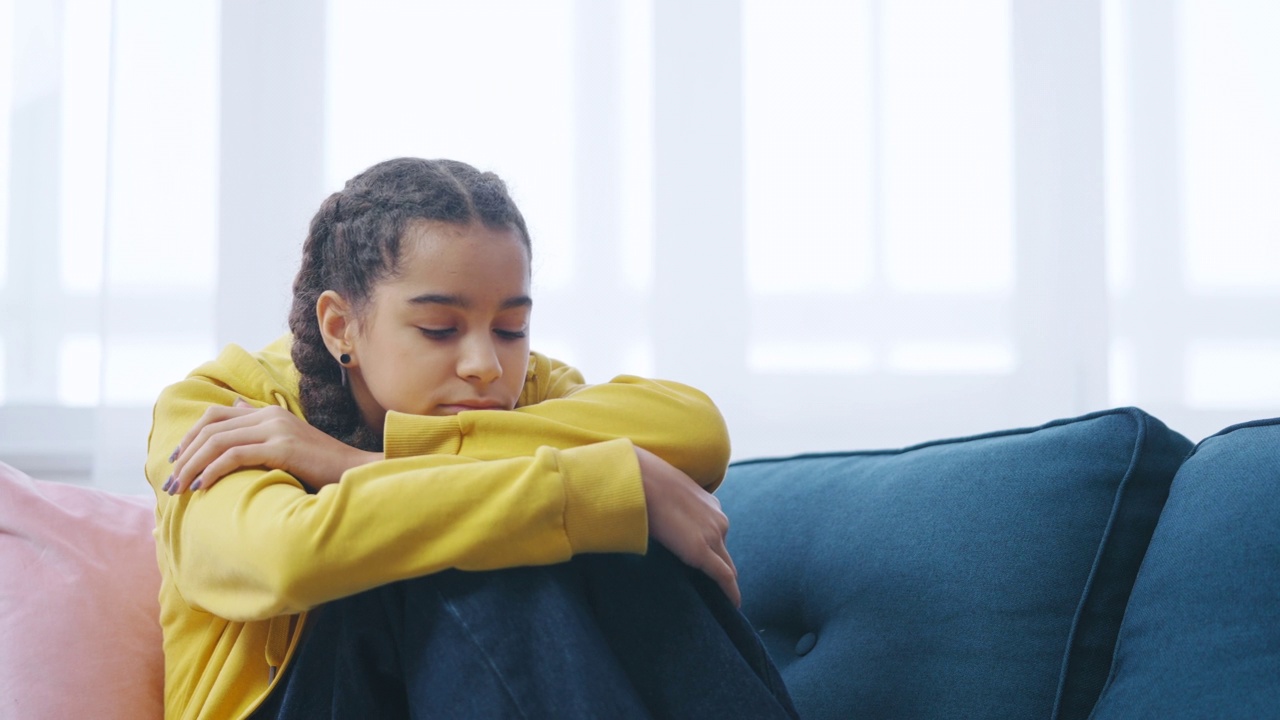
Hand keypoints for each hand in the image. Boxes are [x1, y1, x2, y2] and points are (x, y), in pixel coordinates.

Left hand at [165, 398, 379, 493]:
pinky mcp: (281, 447)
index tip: (176, 460)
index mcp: (270, 413)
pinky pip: (234, 455)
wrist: (356, 472)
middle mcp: (270, 416)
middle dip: (185, 455)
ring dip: (192, 465)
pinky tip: (202, 486)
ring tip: (179, 488)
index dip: (190, 436)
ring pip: (217, 442)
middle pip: (211, 428)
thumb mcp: (289, 443)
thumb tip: (235, 407)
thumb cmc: (323, 466)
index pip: (216, 415)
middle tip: (170, 481)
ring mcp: (276, 430)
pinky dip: (213, 470)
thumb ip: (261, 428)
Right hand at [634, 446, 740, 606]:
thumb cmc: (645, 483)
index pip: (715, 533)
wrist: (641, 479)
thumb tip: (658, 521)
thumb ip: (671, 509)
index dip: (713, 551)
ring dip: (723, 581)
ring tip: (720, 599)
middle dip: (722, 568)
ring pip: (726, 565)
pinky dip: (731, 592)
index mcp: (710, 505)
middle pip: (724, 552)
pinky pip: (724, 576)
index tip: (710, 563)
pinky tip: (733, 605)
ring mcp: (713, 535)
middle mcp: (718, 520)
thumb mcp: (665, 494)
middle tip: (716, 588)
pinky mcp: (702, 551)